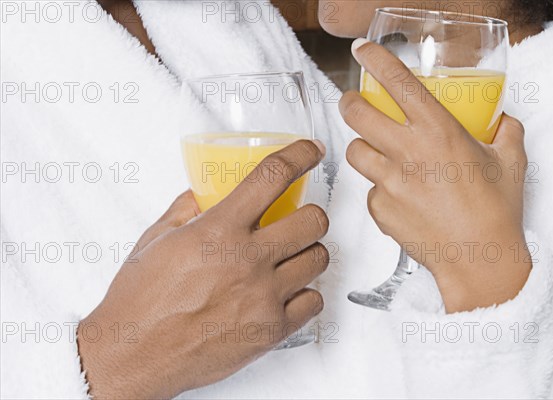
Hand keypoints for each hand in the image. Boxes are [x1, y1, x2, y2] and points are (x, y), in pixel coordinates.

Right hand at [77, 140, 328, 398]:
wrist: (133, 354)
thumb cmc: (140, 300)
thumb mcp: (156, 239)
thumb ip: (187, 209)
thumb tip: (206, 193)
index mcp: (218, 230)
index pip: (272, 176)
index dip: (300, 155)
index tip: (311, 151)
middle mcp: (248, 260)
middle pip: (314, 220)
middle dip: (311, 214)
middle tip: (298, 220)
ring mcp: (264, 297)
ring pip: (319, 259)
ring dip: (308, 252)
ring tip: (289, 258)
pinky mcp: (271, 330)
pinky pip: (314, 301)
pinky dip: (305, 293)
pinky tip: (286, 292)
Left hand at [339, 40, 530, 312]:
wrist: (480, 260)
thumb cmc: (496, 212)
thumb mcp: (509, 163)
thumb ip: (505, 133)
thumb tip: (504, 122)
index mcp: (438, 131)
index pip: (398, 83)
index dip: (376, 60)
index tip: (363, 51)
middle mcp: (408, 152)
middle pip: (356, 114)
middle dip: (350, 103)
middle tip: (355, 104)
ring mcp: (390, 182)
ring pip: (355, 152)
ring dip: (364, 149)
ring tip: (380, 156)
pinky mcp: (380, 210)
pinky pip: (369, 191)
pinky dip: (380, 190)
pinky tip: (400, 198)